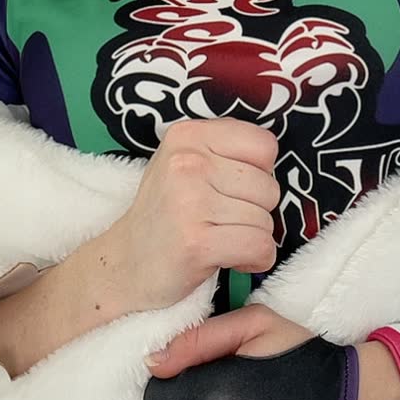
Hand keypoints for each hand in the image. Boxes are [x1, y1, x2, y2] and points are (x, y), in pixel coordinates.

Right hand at [111, 119, 281, 311]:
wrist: (125, 264)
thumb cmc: (166, 214)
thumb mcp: (185, 163)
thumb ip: (225, 151)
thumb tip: (274, 160)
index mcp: (189, 135)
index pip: (265, 145)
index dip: (259, 174)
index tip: (231, 190)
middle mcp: (188, 162)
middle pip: (270, 187)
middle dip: (255, 211)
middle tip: (221, 222)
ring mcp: (190, 202)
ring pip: (266, 220)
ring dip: (252, 238)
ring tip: (220, 239)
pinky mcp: (197, 242)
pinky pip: (260, 247)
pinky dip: (255, 261)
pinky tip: (230, 260)